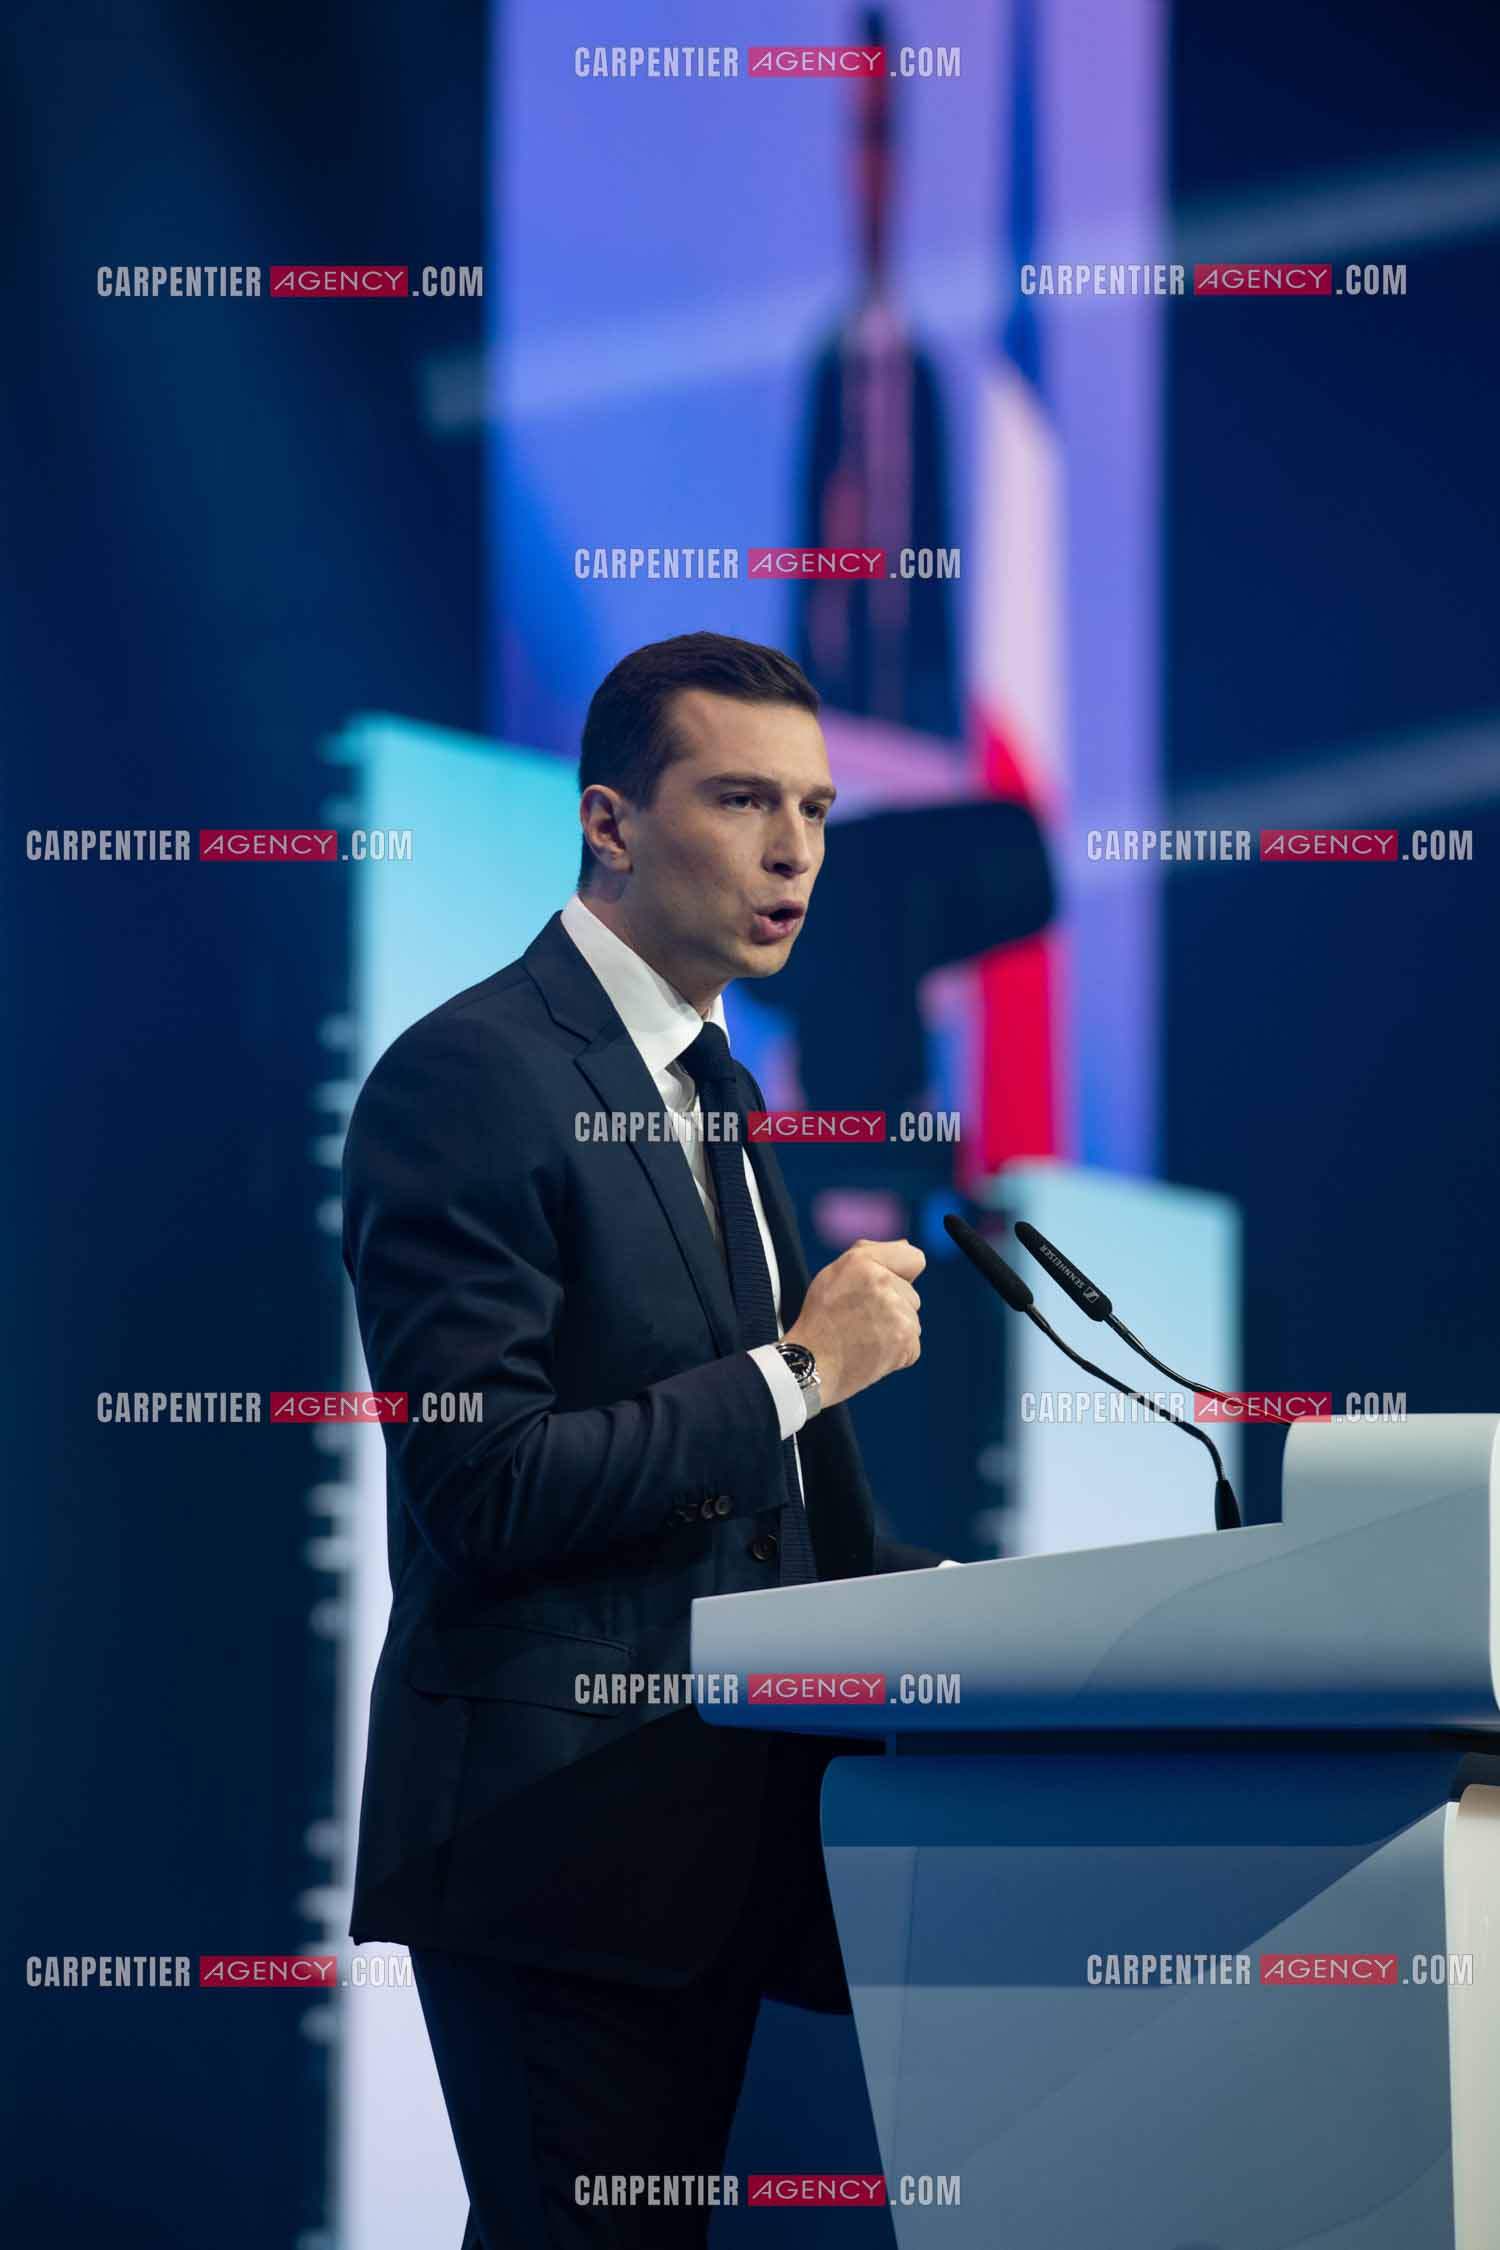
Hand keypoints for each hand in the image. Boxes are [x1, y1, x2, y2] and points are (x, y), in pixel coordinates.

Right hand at [785, 1237, 923, 1409]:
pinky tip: (872, 1352)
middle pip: (912, 1295)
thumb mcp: (835, 1273)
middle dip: (894, 1306)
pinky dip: (897, 1352)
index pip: (915, 1258)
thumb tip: (908, 1246)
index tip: (885, 1288)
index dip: (902, 1273)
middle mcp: (883, 1283)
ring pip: (912, 1320)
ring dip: (895, 1330)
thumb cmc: (821, 1319)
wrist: (812, 1364)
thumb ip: (872, 1253)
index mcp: (864, 1261)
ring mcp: (897, 1313)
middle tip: (861, 1319)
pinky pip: (913, 1345)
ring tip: (864, 1337)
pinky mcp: (905, 1341)